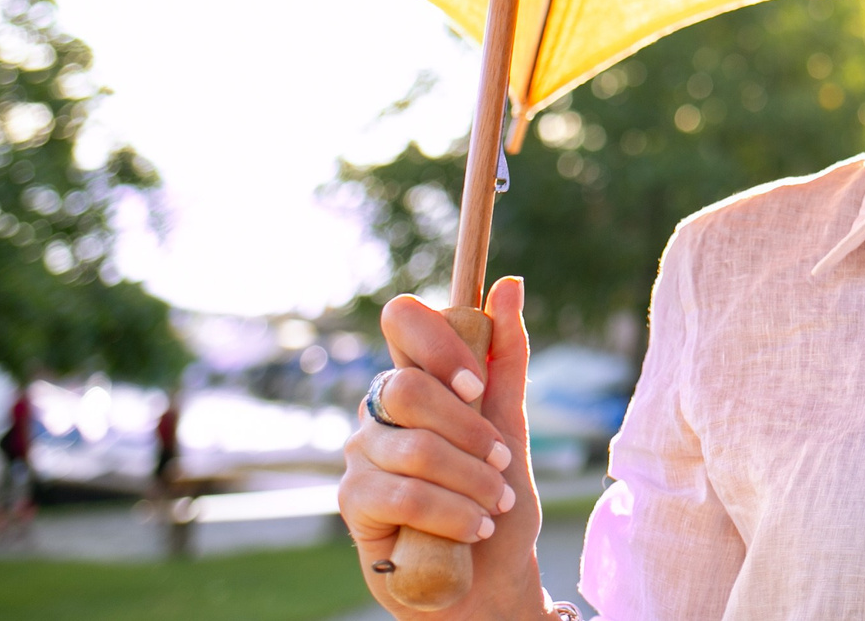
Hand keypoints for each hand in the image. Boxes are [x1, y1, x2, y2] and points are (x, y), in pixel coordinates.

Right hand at [340, 278, 547, 618]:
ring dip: (471, 480)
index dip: (439, 344)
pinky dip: (452, 512)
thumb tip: (510, 284)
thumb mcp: (511, 426)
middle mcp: (380, 406)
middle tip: (500, 461)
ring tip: (495, 505)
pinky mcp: (353, 499)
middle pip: (407, 387)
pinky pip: (403, 494)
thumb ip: (507, 358)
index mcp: (417, 376)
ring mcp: (361, 451)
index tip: (477, 386)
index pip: (403, 320)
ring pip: (414, 447)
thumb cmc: (493, 498)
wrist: (486, 579)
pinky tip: (475, 528)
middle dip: (468, 429)